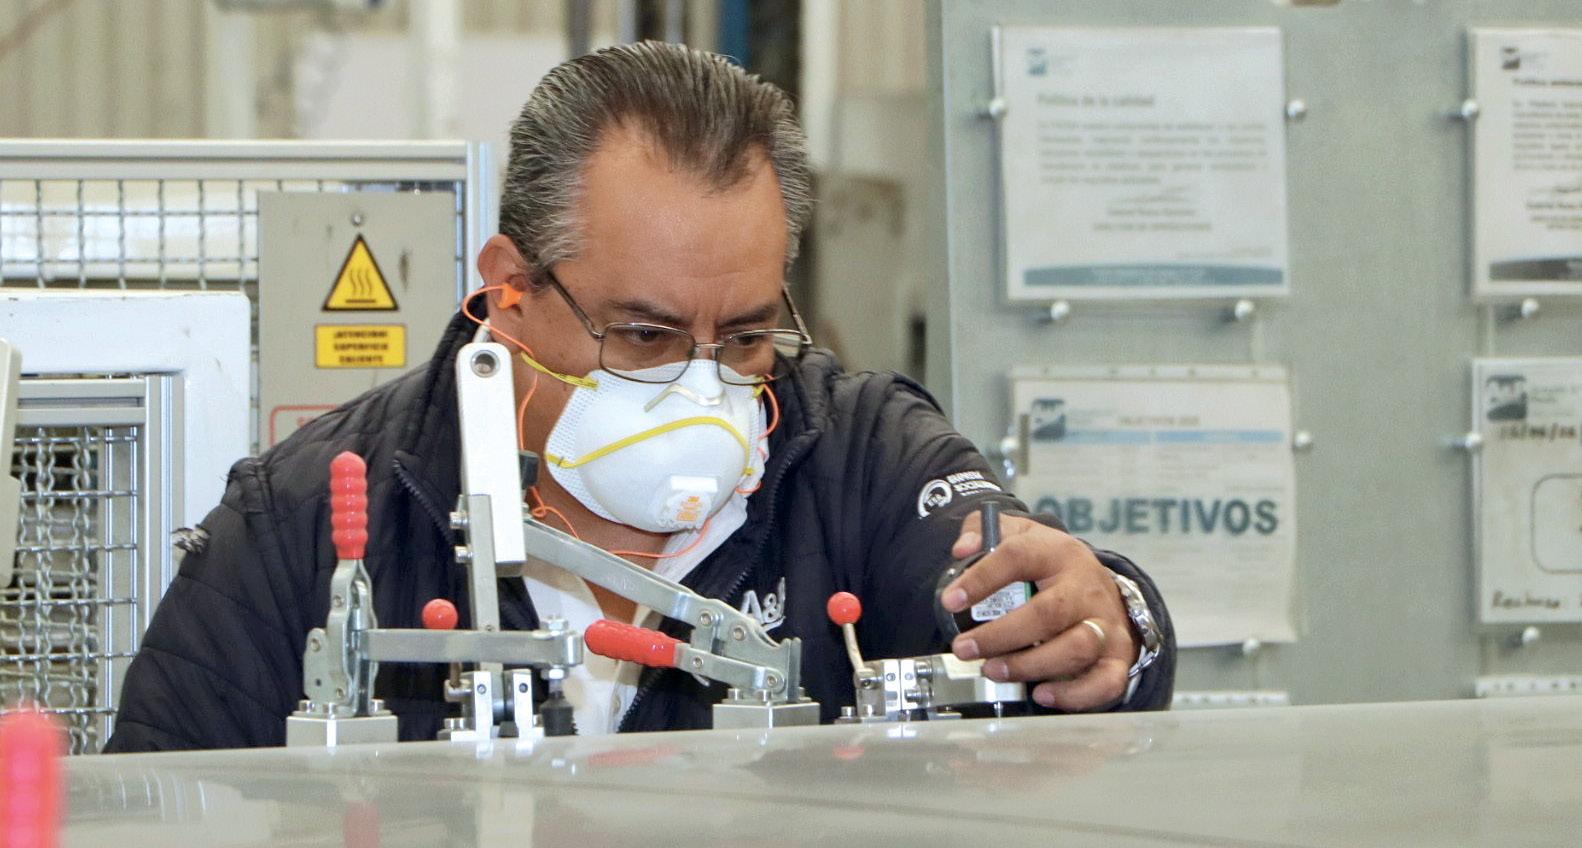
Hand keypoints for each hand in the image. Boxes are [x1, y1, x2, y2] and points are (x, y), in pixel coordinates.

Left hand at [940, 512, 1133, 710]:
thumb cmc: (1051, 566)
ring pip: (1076, 648)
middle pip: (1048, 612)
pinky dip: (1073, 694)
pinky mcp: (1117, 656)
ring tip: (992, 670)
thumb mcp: (1021, 536)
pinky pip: (1105, 681)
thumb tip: (962, 547)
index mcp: (1057, 553)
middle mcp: (1086, 588)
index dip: (982, 578)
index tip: (950, 600)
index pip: (1018, 557)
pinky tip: (1041, 694)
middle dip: (1001, 635)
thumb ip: (985, 532)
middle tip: (964, 648)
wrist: (1101, 586)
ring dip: (1029, 666)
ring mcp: (1105, 623)